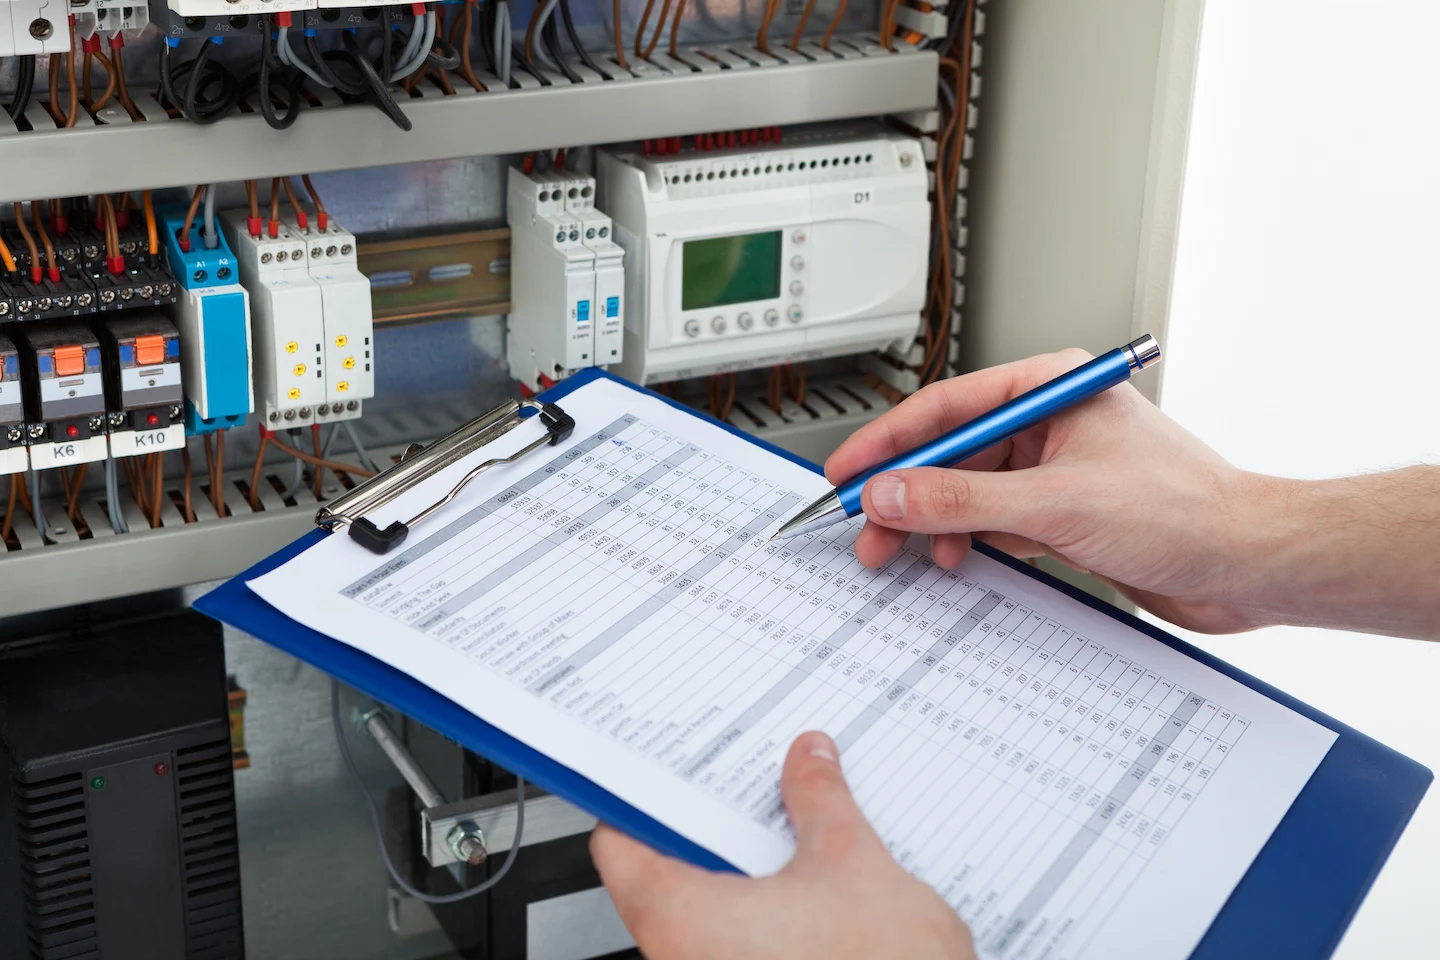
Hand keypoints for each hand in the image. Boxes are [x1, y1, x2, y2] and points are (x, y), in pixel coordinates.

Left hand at [592, 732, 975, 959]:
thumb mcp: (852, 863)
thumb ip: (821, 803)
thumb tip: (810, 762)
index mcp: (681, 919)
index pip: (620, 846)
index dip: (644, 801)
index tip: (672, 775)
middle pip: (668, 877)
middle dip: (715, 831)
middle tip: (750, 791)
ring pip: (708, 917)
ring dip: (747, 877)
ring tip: (793, 835)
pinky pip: (739, 950)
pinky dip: (766, 920)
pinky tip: (812, 896)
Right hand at [825, 349, 1279, 633]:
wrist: (1250, 565)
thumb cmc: (1189, 512)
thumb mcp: (1055, 503)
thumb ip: (963, 499)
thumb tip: (892, 492)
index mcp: (1052, 388)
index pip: (947, 408)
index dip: (887, 443)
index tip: (845, 472)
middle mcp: (1051, 423)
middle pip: (951, 453)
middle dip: (905, 493)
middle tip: (863, 528)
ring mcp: (1057, 469)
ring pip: (969, 492)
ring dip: (934, 524)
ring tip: (902, 554)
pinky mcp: (1065, 513)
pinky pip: (995, 522)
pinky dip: (969, 541)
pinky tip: (954, 560)